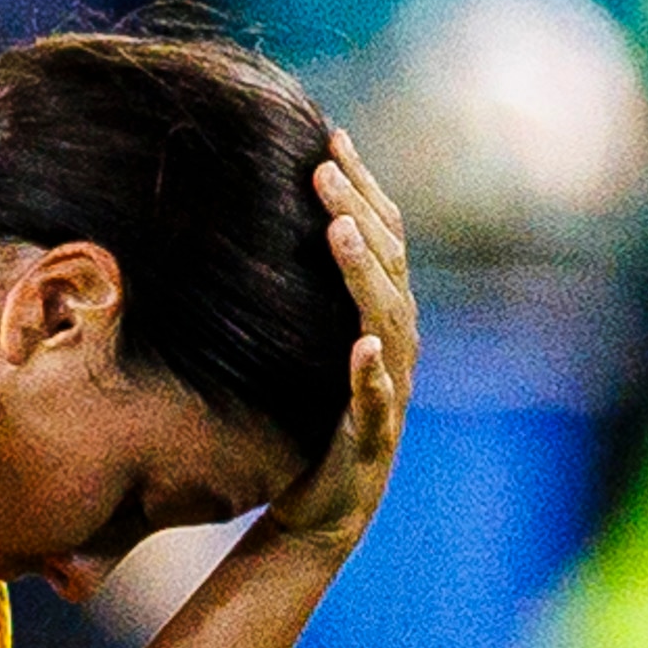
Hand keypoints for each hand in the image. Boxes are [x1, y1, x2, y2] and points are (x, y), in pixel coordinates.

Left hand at [258, 130, 419, 557]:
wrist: (317, 510)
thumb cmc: (306, 421)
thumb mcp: (299, 345)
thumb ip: (298, 291)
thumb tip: (253, 218)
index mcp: (380, 316)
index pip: (380, 237)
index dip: (361, 187)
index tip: (330, 137)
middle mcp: (393, 345)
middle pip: (387, 265)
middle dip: (357, 212)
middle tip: (323, 167)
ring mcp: (388, 391)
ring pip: (386, 321)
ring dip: (364, 273)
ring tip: (337, 231)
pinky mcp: (371, 439)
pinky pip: (376, 403)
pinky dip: (372, 374)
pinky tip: (361, 347)